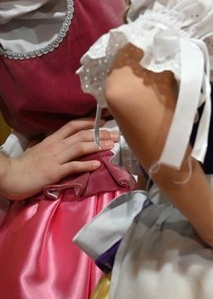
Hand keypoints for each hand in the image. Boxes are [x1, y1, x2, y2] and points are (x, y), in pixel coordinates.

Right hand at [0, 118, 117, 199]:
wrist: (9, 176)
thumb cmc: (23, 165)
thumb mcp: (36, 150)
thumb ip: (48, 145)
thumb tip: (58, 141)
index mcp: (52, 140)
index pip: (73, 126)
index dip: (89, 123)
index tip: (103, 122)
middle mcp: (56, 146)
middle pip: (82, 135)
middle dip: (101, 134)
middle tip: (116, 135)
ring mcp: (55, 159)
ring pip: (80, 147)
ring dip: (98, 146)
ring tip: (112, 145)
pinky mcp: (54, 172)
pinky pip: (73, 166)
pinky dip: (87, 165)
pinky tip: (98, 164)